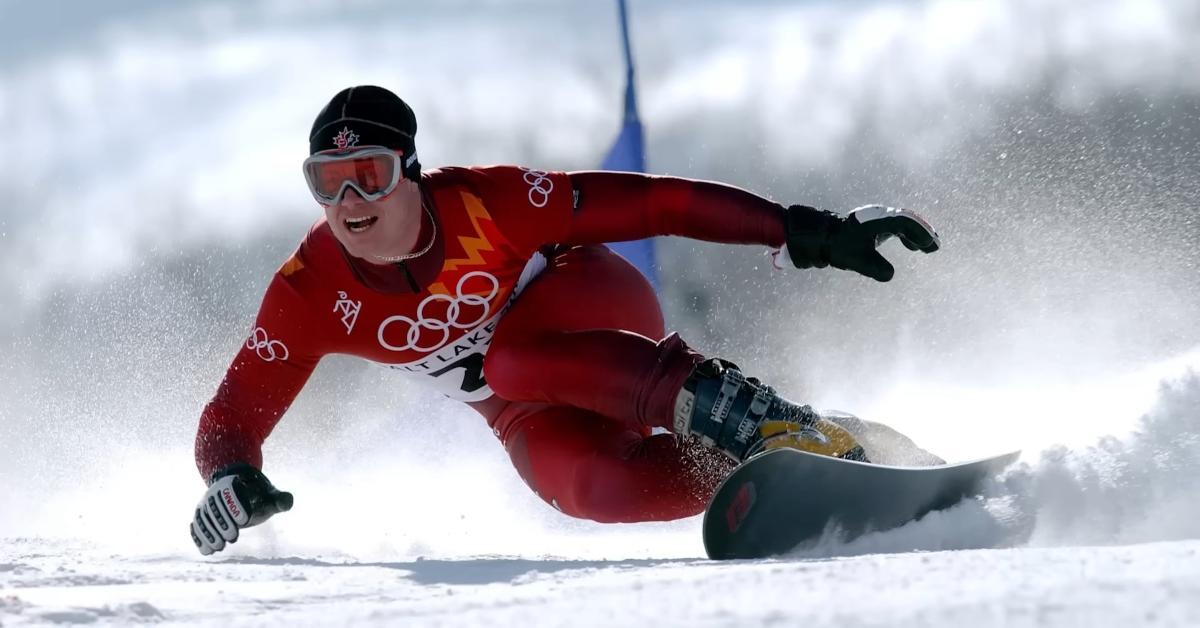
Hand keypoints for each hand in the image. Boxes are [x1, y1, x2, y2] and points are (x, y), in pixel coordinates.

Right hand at [189, 463, 293, 555]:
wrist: (241, 491)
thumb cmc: (260, 495)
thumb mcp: (271, 496)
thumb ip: (280, 499)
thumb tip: (287, 502)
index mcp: (234, 483)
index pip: (231, 493)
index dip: (236, 506)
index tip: (244, 522)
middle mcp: (215, 491)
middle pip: (214, 507)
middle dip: (222, 523)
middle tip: (232, 538)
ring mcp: (206, 503)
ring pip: (203, 517)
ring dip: (209, 533)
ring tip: (219, 547)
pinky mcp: (201, 515)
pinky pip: (197, 525)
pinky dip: (199, 537)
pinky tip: (206, 551)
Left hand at [783, 204, 940, 280]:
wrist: (823, 236)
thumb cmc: (839, 247)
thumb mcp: (857, 261)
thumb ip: (875, 269)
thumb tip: (890, 275)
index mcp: (877, 221)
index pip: (904, 223)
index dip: (919, 233)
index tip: (929, 246)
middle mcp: (880, 216)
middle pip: (907, 219)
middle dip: (922, 232)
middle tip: (934, 246)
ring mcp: (878, 218)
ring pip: (903, 222)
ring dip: (916, 233)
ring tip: (928, 248)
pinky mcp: (875, 223)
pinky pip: (897, 225)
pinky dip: (907, 234)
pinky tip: (911, 247)